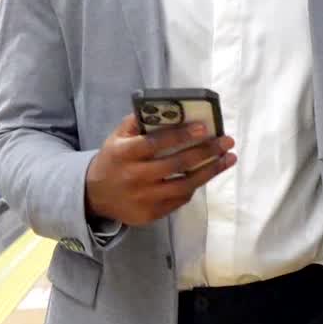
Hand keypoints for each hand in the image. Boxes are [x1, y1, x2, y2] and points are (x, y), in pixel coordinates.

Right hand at [85, 114, 236, 226]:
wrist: (95, 196)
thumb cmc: (112, 160)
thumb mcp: (116, 137)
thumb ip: (137, 122)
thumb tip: (166, 109)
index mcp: (125, 154)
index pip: (156, 143)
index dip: (181, 135)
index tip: (205, 128)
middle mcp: (135, 177)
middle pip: (177, 165)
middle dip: (206, 152)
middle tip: (227, 142)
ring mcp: (144, 198)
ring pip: (184, 186)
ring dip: (210, 172)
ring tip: (227, 159)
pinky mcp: (151, 214)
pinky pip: (179, 200)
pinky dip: (195, 186)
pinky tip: (207, 174)